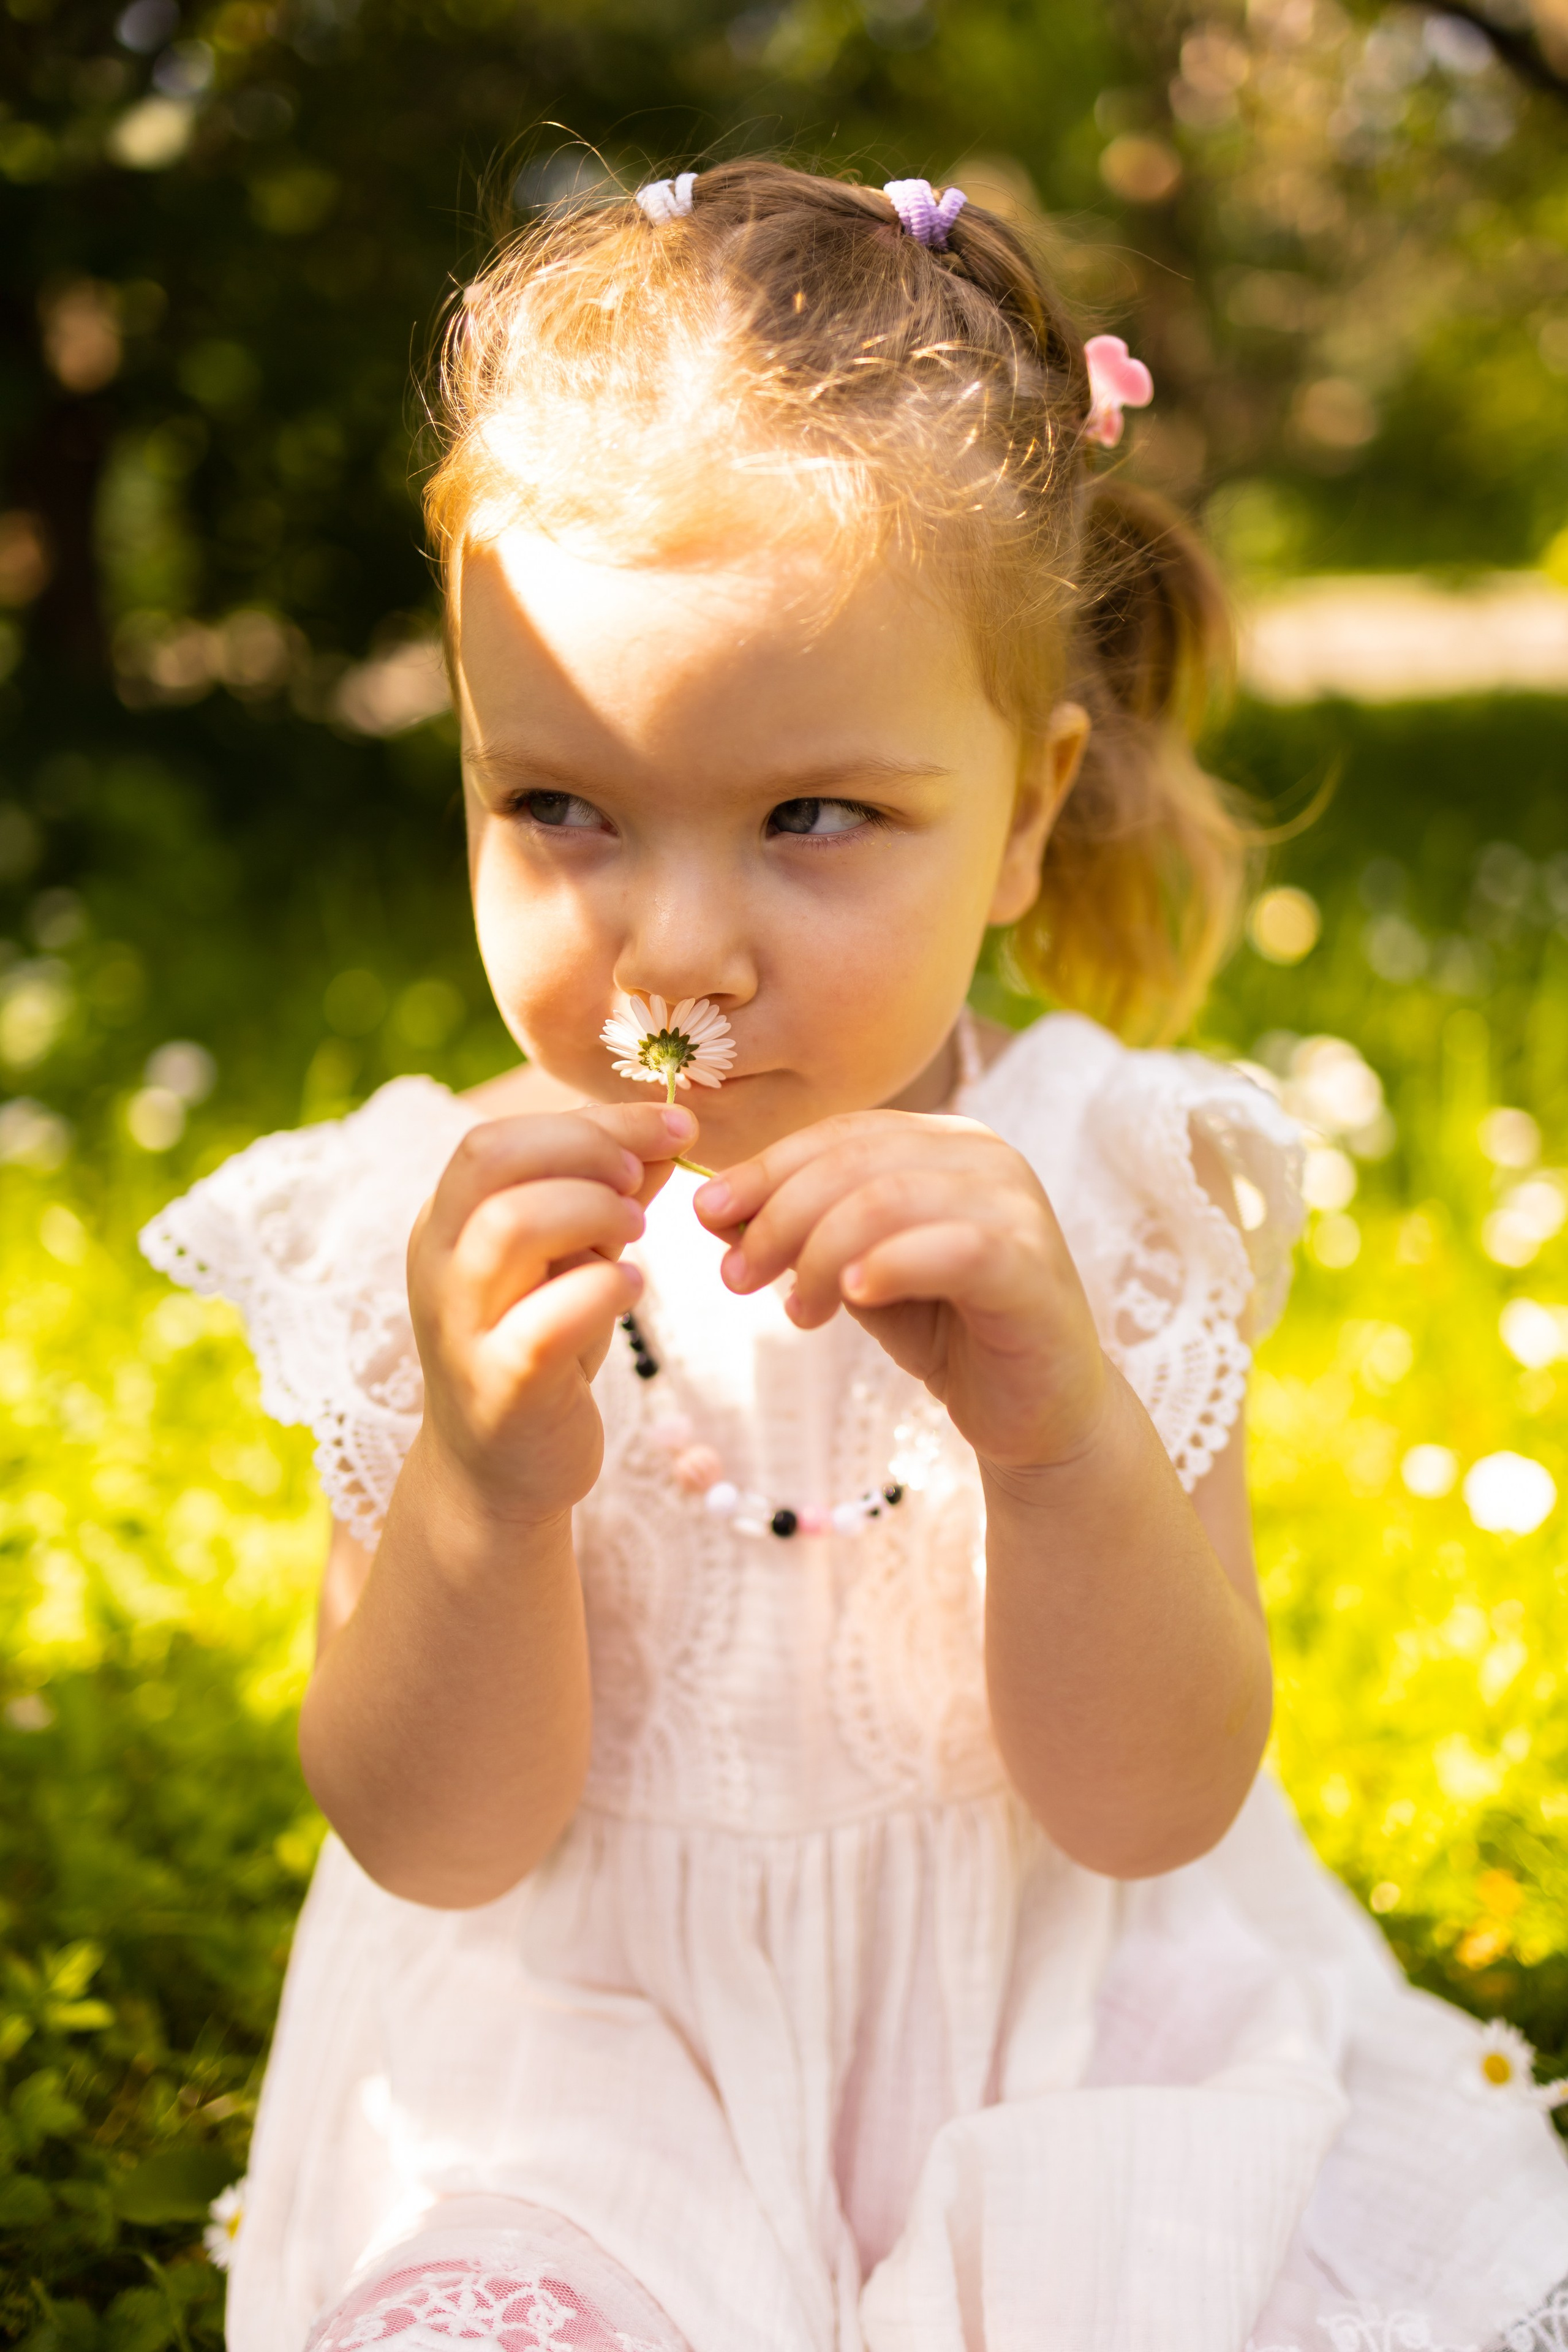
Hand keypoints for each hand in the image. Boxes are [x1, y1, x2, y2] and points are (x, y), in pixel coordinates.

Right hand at [408, 1100, 696, 1525]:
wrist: (498, 1472)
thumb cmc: (537, 1347)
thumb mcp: (572, 1258)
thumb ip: (607, 1194)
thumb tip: (667, 1132)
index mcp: (448, 1220)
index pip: (500, 1135)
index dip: (594, 1120)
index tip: (674, 1126)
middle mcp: (439, 1264)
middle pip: (490, 1160)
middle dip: (586, 1150)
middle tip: (643, 1182)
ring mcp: (461, 1327)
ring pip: (508, 1226)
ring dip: (593, 1211)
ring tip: (638, 1235)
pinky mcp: (500, 1388)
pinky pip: (545, 1321)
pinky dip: (603, 1291)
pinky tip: (632, 1289)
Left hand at [694, 1112, 1106, 1474]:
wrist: (1035, 1411)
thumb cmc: (945, 1331)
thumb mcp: (854, 1275)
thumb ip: (798, 1236)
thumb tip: (712, 1209)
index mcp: (943, 1143)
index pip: (840, 1134)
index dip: (765, 1169)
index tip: (706, 1215)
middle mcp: (986, 1157)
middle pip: (857, 1161)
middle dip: (780, 1216)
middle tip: (735, 1278)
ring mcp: (1018, 1207)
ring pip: (892, 1198)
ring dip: (822, 1252)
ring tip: (795, 1311)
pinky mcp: (1035, 1267)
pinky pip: (955, 1249)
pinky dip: (892, 1265)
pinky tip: (852, 1296)